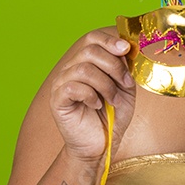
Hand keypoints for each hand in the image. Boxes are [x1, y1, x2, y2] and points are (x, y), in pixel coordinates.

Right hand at [49, 30, 136, 163]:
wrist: (101, 145)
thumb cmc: (112, 116)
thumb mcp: (125, 88)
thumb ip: (125, 67)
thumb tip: (127, 48)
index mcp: (86, 63)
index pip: (92, 38)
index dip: (109, 40)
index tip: (125, 48)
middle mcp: (71, 69)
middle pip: (90, 50)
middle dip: (114, 65)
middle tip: (125, 83)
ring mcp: (62, 83)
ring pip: (84, 69)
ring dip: (106, 84)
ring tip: (114, 100)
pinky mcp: (57, 99)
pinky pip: (73, 87)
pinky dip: (91, 95)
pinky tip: (97, 105)